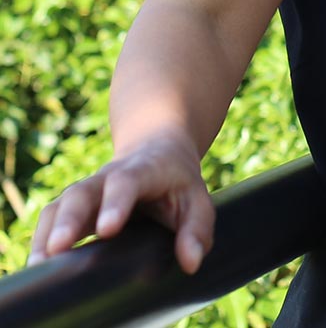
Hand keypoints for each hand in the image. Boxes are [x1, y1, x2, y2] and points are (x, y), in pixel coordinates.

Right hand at [29, 132, 213, 274]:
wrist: (158, 150)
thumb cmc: (178, 181)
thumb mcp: (197, 199)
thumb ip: (197, 228)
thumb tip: (191, 262)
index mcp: (145, 169)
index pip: (128, 182)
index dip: (116, 203)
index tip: (107, 229)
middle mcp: (109, 177)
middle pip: (83, 192)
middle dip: (70, 219)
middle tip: (59, 247)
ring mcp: (88, 190)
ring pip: (62, 204)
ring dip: (49, 232)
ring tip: (41, 264)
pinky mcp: (74, 205)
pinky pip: (51, 218)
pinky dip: (42, 238)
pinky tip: (39, 265)